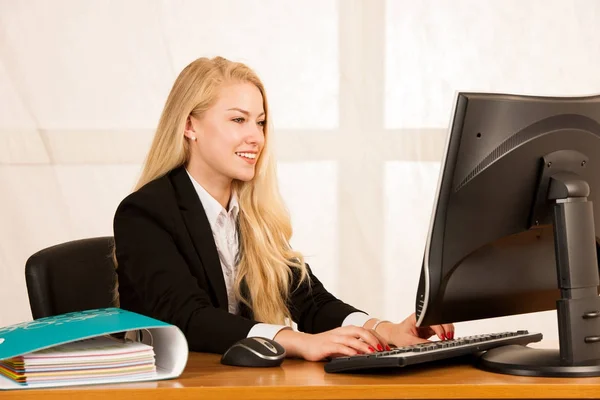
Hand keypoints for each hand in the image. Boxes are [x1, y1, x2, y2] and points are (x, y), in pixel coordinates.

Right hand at [274, 326, 389, 361]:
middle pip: (360, 331)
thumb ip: (353, 345)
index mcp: (346, 330)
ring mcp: (333, 338)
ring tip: (372, 352)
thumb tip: (370, 351)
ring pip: (351, 339)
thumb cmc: (323, 344)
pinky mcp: (326, 346)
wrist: (304, 344)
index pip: (365, 330)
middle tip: (382, 348)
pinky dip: (348, 351)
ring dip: (363, 345)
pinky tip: (355, 356)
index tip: (385, 346)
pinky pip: (339, 347)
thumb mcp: (341, 343)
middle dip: (373, 339)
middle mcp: (341, 332)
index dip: (376, 337)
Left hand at [376, 313, 454, 346]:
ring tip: (448, 339)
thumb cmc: (399, 335)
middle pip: (440, 320)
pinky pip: (440, 330)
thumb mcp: (408, 341)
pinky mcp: (430, 328)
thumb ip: (421, 343)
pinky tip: (444, 340)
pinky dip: (444, 335)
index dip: (439, 328)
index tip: (442, 336)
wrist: (395, 335)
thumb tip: (432, 346)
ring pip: (442, 324)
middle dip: (446, 328)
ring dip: (447, 331)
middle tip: (448, 338)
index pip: (433, 320)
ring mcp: (428, 323)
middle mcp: (424, 318)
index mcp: (418, 317)